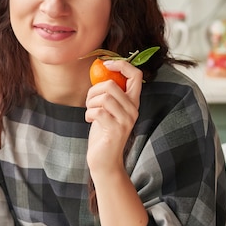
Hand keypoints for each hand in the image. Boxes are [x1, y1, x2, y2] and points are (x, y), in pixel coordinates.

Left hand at [85, 59, 142, 173]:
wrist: (104, 161)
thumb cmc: (103, 133)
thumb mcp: (107, 110)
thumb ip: (108, 93)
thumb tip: (101, 68)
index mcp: (133, 102)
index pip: (136, 75)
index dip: (122, 64)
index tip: (106, 64)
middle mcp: (133, 110)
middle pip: (111, 84)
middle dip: (93, 90)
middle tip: (90, 102)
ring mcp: (126, 120)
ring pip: (104, 97)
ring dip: (90, 103)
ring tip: (90, 112)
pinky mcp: (116, 130)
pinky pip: (98, 111)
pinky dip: (89, 113)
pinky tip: (89, 120)